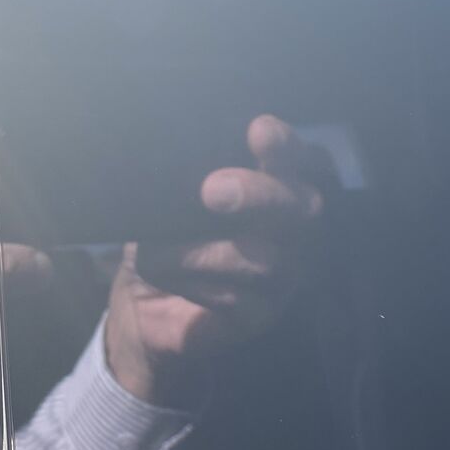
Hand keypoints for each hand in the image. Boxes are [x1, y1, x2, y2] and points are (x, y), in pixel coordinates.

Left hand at [104, 115, 324, 404]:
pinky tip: (169, 276)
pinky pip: (239, 301)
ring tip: (160, 250)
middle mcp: (293, 230)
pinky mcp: (262, 317)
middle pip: (302, 208)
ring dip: (206, 252)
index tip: (258, 131)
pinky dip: (195, 285)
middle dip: (260, 195)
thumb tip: (187, 157)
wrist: (144, 302)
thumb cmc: (165, 234)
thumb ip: (189, 175)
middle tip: (212, 190)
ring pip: (267, 260)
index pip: (305, 159)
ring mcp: (284, 276)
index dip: (288, 147)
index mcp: (278, 186)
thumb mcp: (170, 197)